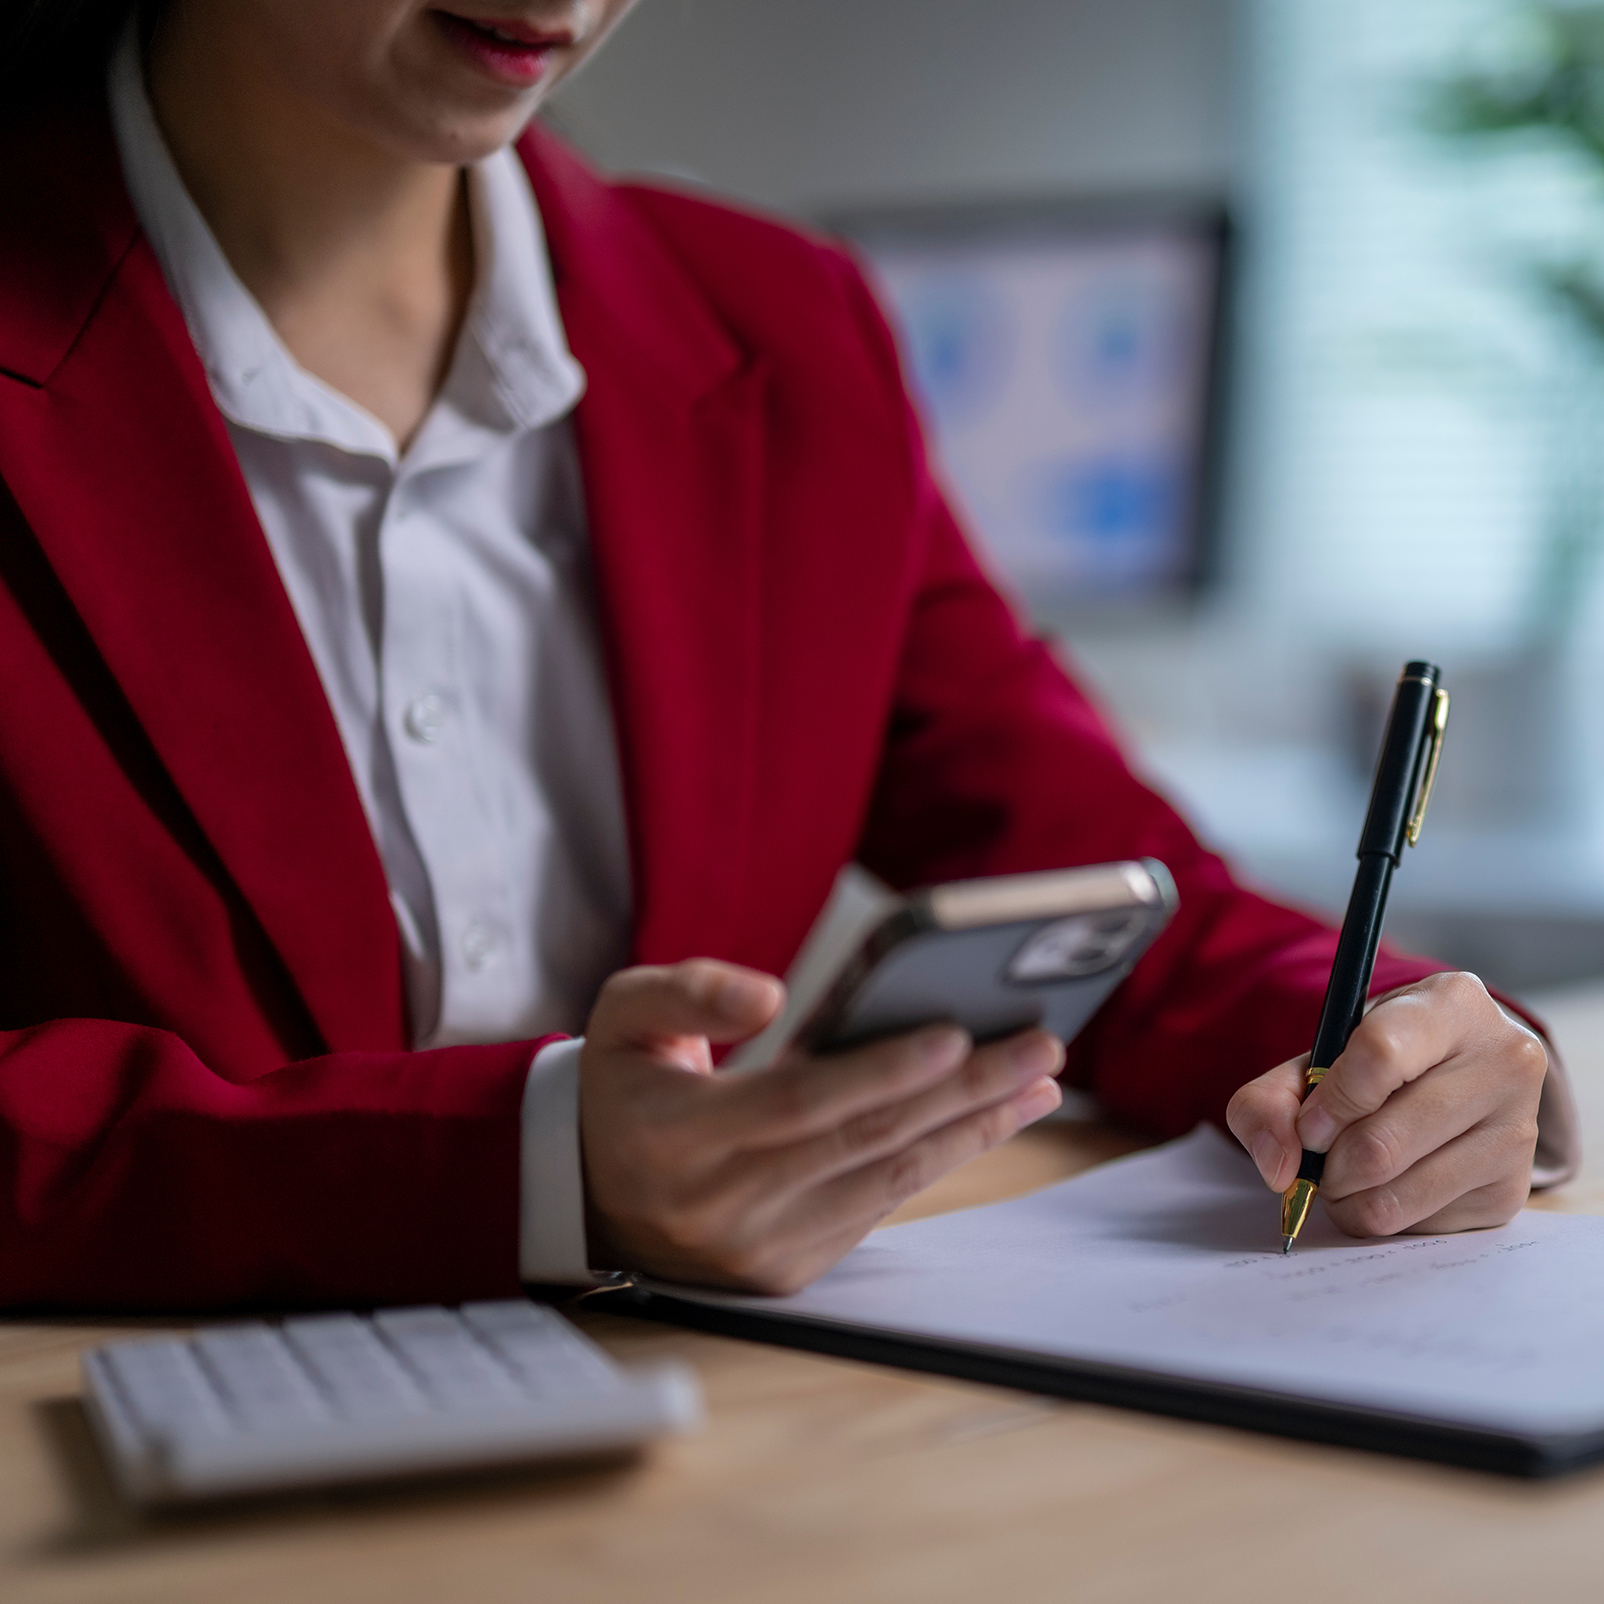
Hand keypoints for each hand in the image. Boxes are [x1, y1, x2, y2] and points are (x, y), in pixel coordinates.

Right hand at [578, 959, 1063, 1293]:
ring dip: (972, 1130)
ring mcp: (758, 1248)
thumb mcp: (625, 1015)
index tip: (955, 1033)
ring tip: (1036, 1083)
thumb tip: (772, 996)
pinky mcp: (787, 1270)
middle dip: (963, 1092)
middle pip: (865, 1142)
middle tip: (1039, 1046)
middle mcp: (720, 1205)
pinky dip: (936, 1161)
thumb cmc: (624, 1084)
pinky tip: (983, 1122)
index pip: (798, 1103)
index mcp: (675, 1137)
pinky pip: (877, 1208)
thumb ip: (690, 993)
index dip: (879, 1071)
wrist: (593, 1190)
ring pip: (887, 1181)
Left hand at [1226, 972, 1547, 1236]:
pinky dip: (1381, 1214)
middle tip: (1321, 1157)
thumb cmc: (1380, 1061)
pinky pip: (1418, 1225)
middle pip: (1382, 1142)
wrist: (1454, 1079)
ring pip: (1397, 1194)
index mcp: (1452, 1005)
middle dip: (1329, 1163)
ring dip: (1347, 1196)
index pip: (1380, 1055)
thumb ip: (1271, 1100)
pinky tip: (1387, 1184)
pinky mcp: (1510, 1191)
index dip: (1330, 1102)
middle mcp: (1504, 1062)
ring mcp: (1517, 1130)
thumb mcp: (1322, 1055)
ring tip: (1345, 1172)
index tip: (1310, 1125)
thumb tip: (1278, 1168)